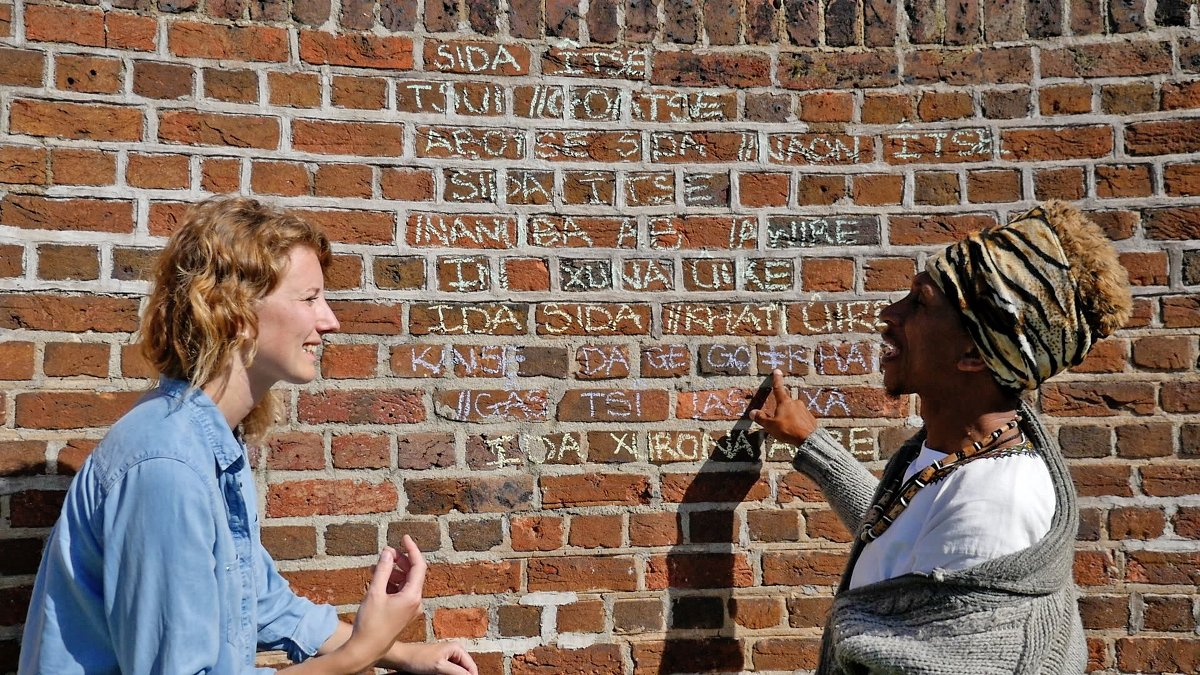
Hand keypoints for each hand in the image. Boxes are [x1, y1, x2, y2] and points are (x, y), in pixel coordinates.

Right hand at [348, 537, 427, 663]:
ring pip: (406, 583)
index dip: (412, 549)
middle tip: (387, 553)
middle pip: (413, 574)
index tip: (404, 537)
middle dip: (401, 561)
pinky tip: (378, 580)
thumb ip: (383, 569)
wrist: (366, 649)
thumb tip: (388, 552)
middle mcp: (415, 603)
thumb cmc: (370, 623)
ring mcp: (410, 610)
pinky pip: (401, 593)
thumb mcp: (375, 592)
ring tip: (378, 566)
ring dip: (394, 572)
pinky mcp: (403, 614)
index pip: (419, 566)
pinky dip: (392, 584)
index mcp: (412, 596)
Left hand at [389, 641, 478, 674]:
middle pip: (466, 669)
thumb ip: (458, 673)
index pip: (472, 667)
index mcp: (457, 649)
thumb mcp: (440, 667)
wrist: (403, 657)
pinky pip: (451, 671)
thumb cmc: (419, 659)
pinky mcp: (441, 662)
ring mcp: (448, 656)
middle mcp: (455, 651)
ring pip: (458, 671)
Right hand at [748, 370, 818, 445]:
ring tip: (787, 427)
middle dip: (782, 407)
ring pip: (794, 410)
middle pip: (786, 402)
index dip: (777, 379)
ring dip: (790, 416)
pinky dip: (797, 422)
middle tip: (779, 416)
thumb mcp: (771, 425)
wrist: (808, 439)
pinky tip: (795, 430)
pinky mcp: (810, 418)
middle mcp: (795, 403)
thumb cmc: (788, 430)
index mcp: (785, 402)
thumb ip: (761, 418)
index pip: (778, 388)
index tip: (777, 371)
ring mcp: (804, 410)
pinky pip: (801, 418)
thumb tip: (752, 412)